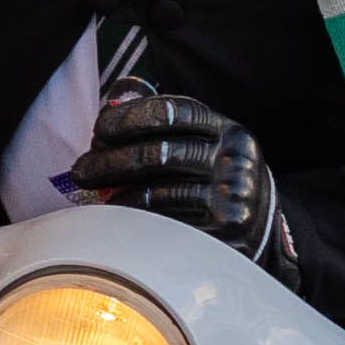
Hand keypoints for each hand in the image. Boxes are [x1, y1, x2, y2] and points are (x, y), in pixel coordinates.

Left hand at [64, 86, 285, 274]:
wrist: (263, 228)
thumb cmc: (220, 180)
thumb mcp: (211, 145)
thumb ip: (172, 127)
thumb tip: (113, 110)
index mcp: (229, 130)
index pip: (170, 112)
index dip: (127, 118)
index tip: (99, 129)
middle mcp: (234, 160)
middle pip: (157, 153)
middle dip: (109, 160)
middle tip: (81, 168)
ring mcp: (231, 199)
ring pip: (156, 192)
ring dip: (114, 191)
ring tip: (93, 191)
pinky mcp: (223, 233)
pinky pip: (164, 225)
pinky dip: (132, 218)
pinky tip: (115, 213)